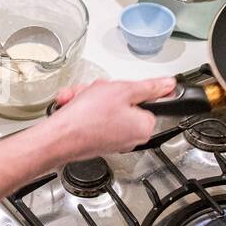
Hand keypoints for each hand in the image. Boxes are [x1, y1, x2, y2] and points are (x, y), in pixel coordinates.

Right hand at [43, 76, 179, 163]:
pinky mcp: (96, 140)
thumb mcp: (122, 90)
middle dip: (104, 92)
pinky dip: (81, 108)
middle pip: (123, 102)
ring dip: (89, 97)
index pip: (147, 100)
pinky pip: (92, 116)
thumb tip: (168, 85)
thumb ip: (149, 87)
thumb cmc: (87, 118)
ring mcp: (112, 139)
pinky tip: (72, 105)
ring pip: (104, 106)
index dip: (130, 89)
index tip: (119, 87)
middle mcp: (131, 137)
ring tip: (78, 98)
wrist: (57, 138)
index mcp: (144, 126)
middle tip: (95, 91)